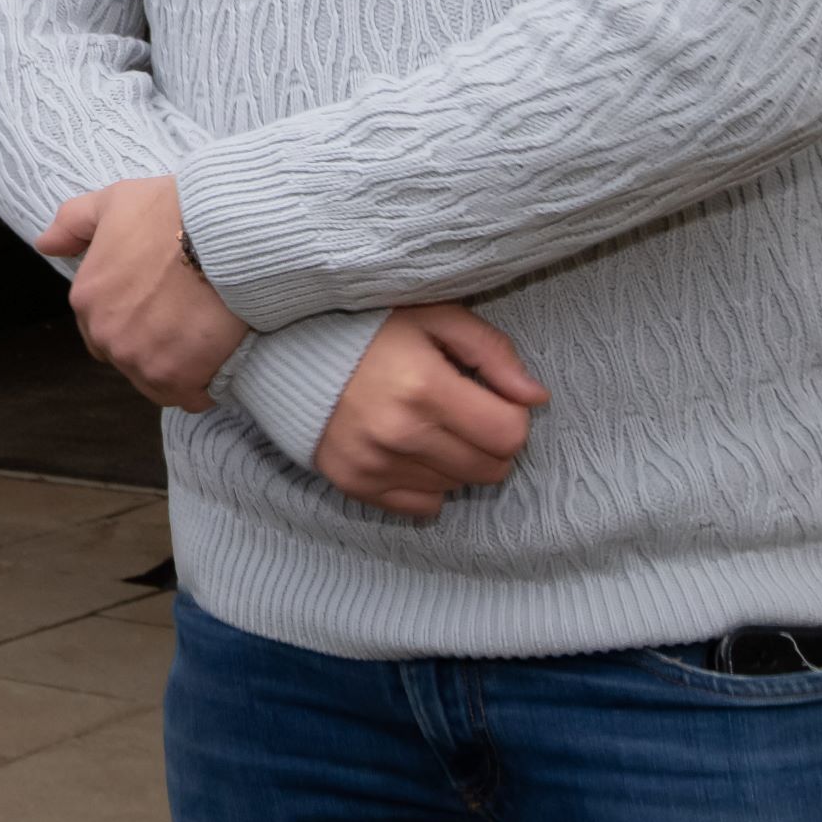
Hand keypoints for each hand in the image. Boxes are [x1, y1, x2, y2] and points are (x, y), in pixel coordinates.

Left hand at [39, 178, 246, 408]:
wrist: (224, 234)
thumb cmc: (172, 212)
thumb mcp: (114, 201)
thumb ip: (73, 222)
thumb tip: (44, 244)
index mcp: (86, 299)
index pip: (100, 330)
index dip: (132, 319)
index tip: (160, 303)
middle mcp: (106, 335)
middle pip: (127, 357)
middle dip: (152, 344)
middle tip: (185, 316)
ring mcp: (139, 361)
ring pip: (157, 381)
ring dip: (178, 367)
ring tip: (202, 335)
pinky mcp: (177, 379)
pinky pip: (191, 396)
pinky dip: (205, 384)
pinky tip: (218, 356)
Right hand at [311, 305, 549, 518]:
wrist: (284, 347)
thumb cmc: (367, 326)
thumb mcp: (434, 316)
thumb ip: (492, 351)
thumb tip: (536, 397)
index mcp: (425, 386)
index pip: (509, 435)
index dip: (511, 415)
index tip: (490, 396)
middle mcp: (400, 433)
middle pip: (491, 469)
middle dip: (490, 441)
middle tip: (464, 411)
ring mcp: (375, 463)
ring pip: (459, 487)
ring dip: (457, 459)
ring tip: (430, 423)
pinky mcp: (354, 483)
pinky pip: (423, 505)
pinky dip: (428, 482)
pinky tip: (410, 448)